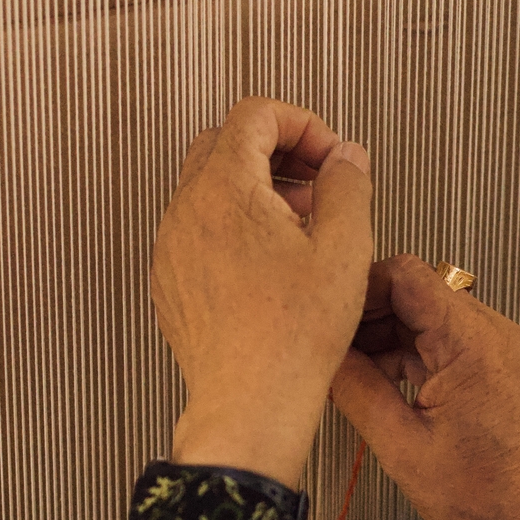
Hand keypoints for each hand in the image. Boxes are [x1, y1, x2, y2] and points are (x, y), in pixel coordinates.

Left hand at [151, 97, 372, 489]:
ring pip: (208, 188)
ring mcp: (171, 248)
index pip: (254, 114)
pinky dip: (233, 228)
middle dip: (277, 152)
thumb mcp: (344, 249)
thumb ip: (348, 185)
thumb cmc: (289, 339)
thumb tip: (347, 159)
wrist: (249, 404)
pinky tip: (271, 264)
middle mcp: (186, 212)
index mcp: (224, 190)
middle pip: (225, 143)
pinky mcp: (171, 281)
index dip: (302, 124)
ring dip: (255, 191)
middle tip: (315, 183)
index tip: (328, 156)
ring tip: (300, 228)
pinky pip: (198, 231)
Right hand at [330, 255, 519, 519]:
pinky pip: (440, 338)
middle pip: (413, 290)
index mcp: (469, 342)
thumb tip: (321, 355)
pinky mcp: (493, 362)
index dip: (360, 288)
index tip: (327, 318)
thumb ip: (357, 389)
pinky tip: (376, 383)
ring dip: (382, 335)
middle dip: (366, 315)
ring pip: (423, 314)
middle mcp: (489, 330)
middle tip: (326, 349)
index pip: (405, 275)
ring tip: (346, 372)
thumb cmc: (481, 495)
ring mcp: (494, 344)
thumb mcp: (402, 446)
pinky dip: (405, 352)